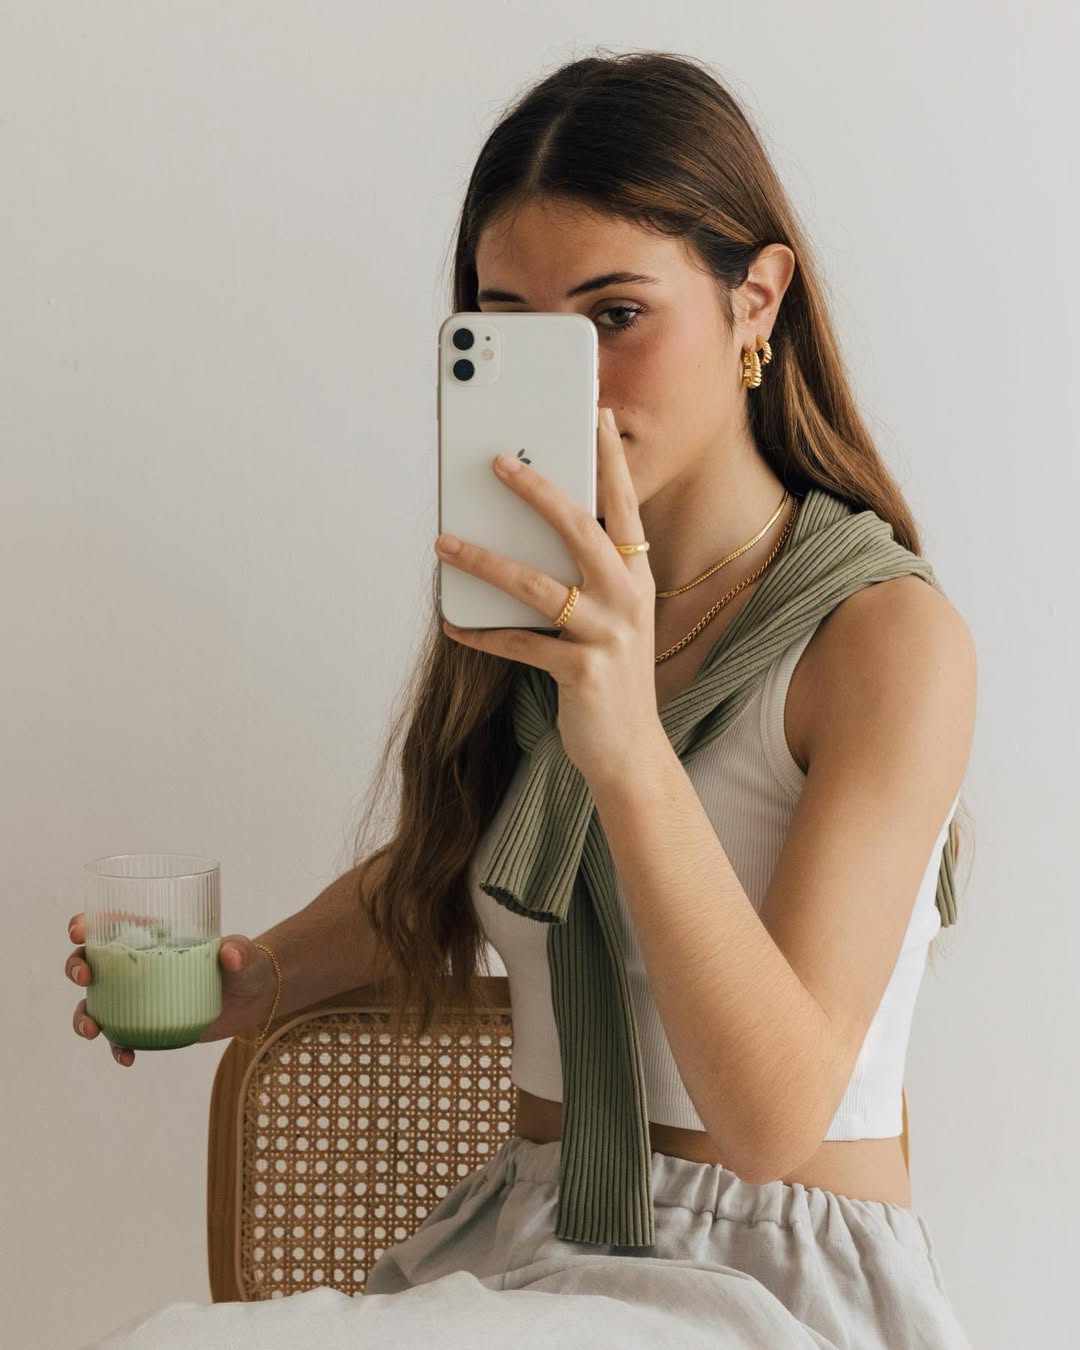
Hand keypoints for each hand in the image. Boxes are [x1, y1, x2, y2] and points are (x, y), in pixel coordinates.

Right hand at [66, 913, 276, 1062]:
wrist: (255, 998)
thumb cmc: (244, 964)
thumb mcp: (243, 954)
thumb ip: (239, 951)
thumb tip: (230, 955)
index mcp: (153, 937)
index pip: (110, 924)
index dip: (86, 925)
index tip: (79, 931)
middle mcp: (138, 965)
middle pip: (91, 962)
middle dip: (76, 967)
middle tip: (84, 977)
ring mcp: (139, 997)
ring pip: (96, 1004)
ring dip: (83, 1016)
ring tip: (91, 1030)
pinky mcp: (148, 1024)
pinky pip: (121, 1037)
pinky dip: (117, 1048)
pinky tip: (127, 1057)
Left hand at [435, 406, 660, 787]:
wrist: (630, 752)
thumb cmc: (611, 677)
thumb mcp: (612, 619)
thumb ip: (587, 578)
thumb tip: (527, 535)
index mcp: (637, 577)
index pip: (625, 506)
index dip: (610, 461)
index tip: (595, 418)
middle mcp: (628, 599)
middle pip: (581, 530)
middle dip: (538, 492)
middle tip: (498, 462)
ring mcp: (607, 635)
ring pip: (537, 585)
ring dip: (485, 561)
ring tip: (444, 542)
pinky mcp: (581, 671)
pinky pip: (519, 643)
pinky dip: (481, 633)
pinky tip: (452, 623)